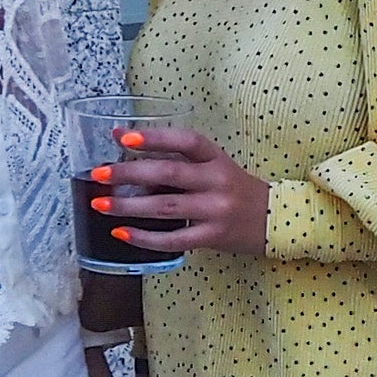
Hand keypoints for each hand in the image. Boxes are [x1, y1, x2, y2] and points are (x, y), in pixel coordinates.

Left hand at [104, 122, 267, 256]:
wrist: (277, 220)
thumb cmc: (236, 189)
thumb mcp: (213, 167)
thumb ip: (175, 157)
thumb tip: (122, 140)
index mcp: (217, 159)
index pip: (186, 141)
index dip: (156, 138)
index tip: (124, 138)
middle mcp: (217, 181)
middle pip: (169, 173)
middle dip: (129, 173)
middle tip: (98, 174)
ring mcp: (216, 210)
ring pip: (166, 206)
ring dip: (129, 206)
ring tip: (101, 205)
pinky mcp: (213, 237)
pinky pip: (174, 239)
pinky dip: (145, 237)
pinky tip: (122, 233)